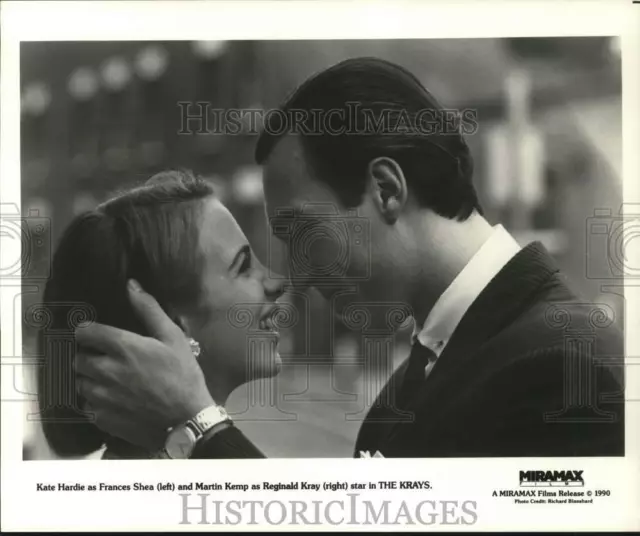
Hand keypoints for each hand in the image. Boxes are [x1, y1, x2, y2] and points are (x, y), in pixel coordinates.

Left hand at [75, 280, 214, 450]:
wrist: (188, 419)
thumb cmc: (183, 375)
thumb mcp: (173, 338)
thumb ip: (149, 310)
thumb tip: (131, 285)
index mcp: (122, 347)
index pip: (85, 332)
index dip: (90, 331)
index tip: (98, 335)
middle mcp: (106, 371)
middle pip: (79, 358)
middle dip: (90, 356)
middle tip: (109, 359)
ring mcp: (102, 397)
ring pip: (81, 383)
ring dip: (91, 379)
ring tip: (111, 380)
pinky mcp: (103, 419)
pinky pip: (88, 406)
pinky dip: (97, 402)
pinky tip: (115, 400)